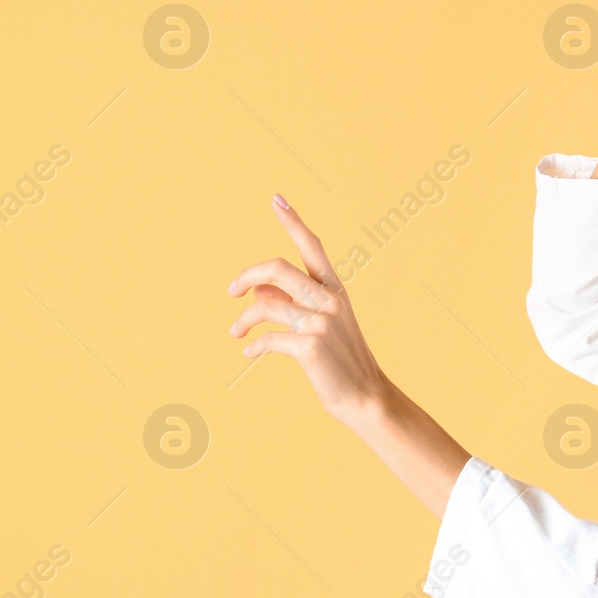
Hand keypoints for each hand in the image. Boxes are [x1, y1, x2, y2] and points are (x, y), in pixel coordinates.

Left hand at [227, 194, 390, 424]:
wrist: (366, 397)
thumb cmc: (341, 361)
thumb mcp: (320, 324)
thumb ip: (292, 303)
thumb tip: (257, 289)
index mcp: (335, 289)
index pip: (312, 246)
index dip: (293, 222)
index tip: (276, 200)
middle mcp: (329, 300)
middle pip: (277, 269)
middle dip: (247, 275)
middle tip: (231, 290)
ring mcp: (320, 322)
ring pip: (266, 304)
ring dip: (244, 319)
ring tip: (235, 332)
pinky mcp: (309, 346)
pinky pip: (268, 338)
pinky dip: (254, 345)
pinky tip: (249, 353)